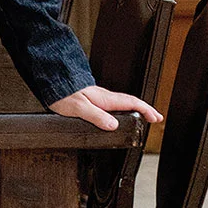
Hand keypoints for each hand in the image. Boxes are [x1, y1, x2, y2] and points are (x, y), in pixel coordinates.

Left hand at [48, 84, 162, 131]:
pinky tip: (118, 116)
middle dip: (144, 110)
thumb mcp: (79, 108)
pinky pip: (112, 106)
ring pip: (121, 104)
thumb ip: (96, 116)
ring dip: (134, 110)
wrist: (52, 81)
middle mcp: (104, 98)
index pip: (131, 103)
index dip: (146, 110)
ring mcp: (98, 98)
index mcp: (104, 99)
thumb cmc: (63, 93)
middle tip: (155, 119)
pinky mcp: (91, 100)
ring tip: (141, 119)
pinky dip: (121, 110)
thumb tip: (113, 126)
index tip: (156, 117)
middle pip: (130, 103)